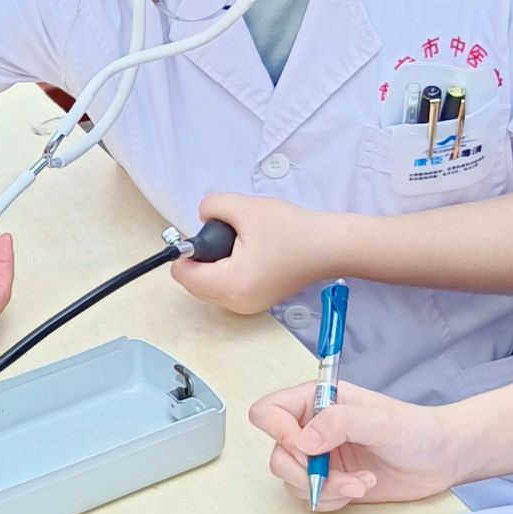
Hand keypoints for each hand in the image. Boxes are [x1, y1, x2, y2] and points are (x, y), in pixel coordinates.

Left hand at [171, 193, 334, 315]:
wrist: (329, 246)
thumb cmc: (292, 230)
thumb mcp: (243, 207)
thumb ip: (211, 207)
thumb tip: (202, 216)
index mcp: (230, 285)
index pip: (182, 273)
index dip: (186, 249)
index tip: (204, 233)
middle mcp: (236, 303)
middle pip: (192, 282)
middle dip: (200, 257)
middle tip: (223, 235)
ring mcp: (247, 306)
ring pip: (207, 286)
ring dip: (212, 264)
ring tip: (237, 242)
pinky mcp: (256, 302)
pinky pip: (225, 288)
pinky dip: (225, 271)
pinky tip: (244, 253)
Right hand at [248, 379, 465, 510]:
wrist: (443, 459)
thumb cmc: (415, 429)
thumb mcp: (379, 420)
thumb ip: (339, 423)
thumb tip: (303, 441)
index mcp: (316, 401)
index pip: (269, 411)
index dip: (278, 431)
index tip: (306, 447)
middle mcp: (312, 428)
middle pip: (277, 452)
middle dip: (306, 470)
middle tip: (337, 474)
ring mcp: (321, 457)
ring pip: (291, 479)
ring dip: (324, 488)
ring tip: (360, 483)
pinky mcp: (332, 482)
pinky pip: (311, 497)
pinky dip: (332, 499)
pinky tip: (360, 488)